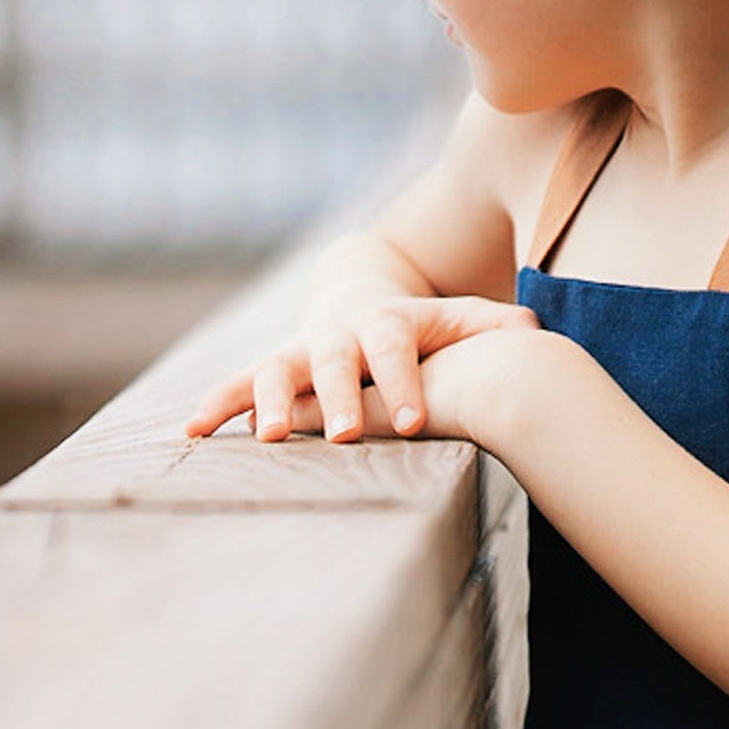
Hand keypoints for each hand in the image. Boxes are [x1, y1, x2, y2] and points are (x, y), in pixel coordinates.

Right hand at [184, 292, 541, 444]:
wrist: (357, 292)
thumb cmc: (419, 324)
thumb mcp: (456, 319)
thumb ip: (492, 327)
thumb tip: (535, 335)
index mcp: (386, 324)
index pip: (395, 350)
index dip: (402, 384)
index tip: (410, 422)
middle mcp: (338, 335)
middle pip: (336, 362)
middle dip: (338, 398)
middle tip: (346, 435)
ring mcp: (300, 351)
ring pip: (278, 371)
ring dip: (271, 402)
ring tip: (269, 436)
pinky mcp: (271, 368)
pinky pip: (236, 385)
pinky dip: (215, 405)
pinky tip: (193, 432)